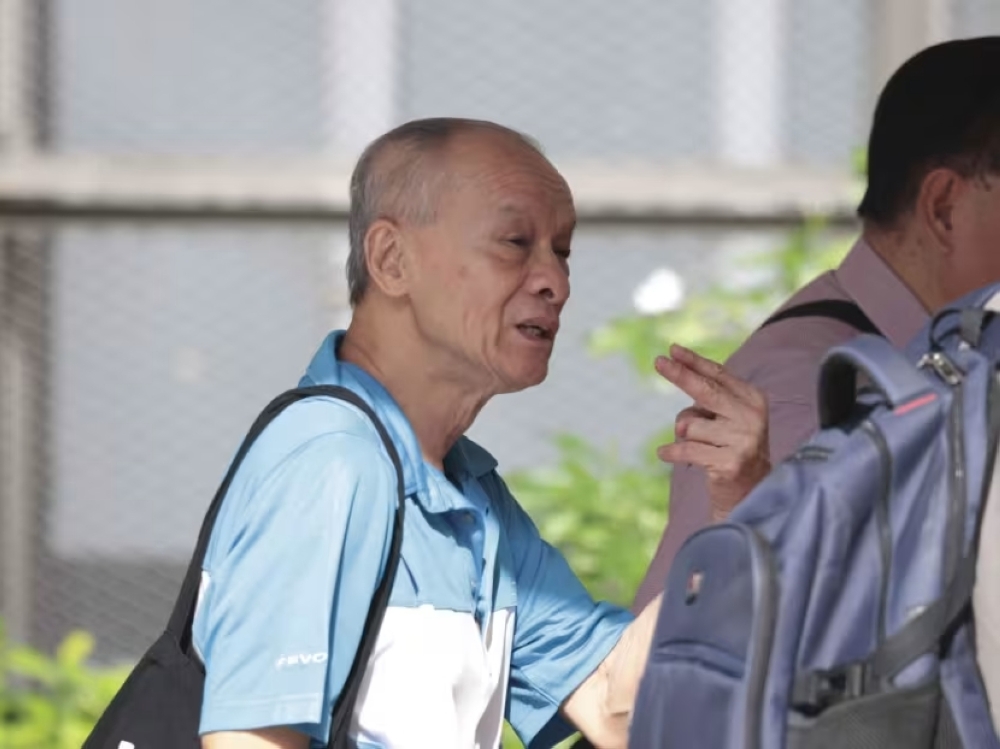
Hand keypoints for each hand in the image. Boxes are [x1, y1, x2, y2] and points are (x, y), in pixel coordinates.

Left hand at [655, 344, 769, 520]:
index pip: (718, 374)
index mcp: (754, 399)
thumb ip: (708, 398)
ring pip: (689, 426)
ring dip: (684, 435)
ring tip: (700, 447)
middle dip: (679, 375)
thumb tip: (676, 382)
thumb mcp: (726, 416)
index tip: (671, 350)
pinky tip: (664, 453)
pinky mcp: (729, 463)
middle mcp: (752, 417)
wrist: (751, 491)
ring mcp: (743, 440)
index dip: (693, 361)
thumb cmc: (730, 446)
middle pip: (705, 391)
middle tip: (657, 362)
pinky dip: (670, 451)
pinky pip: (685, 449)